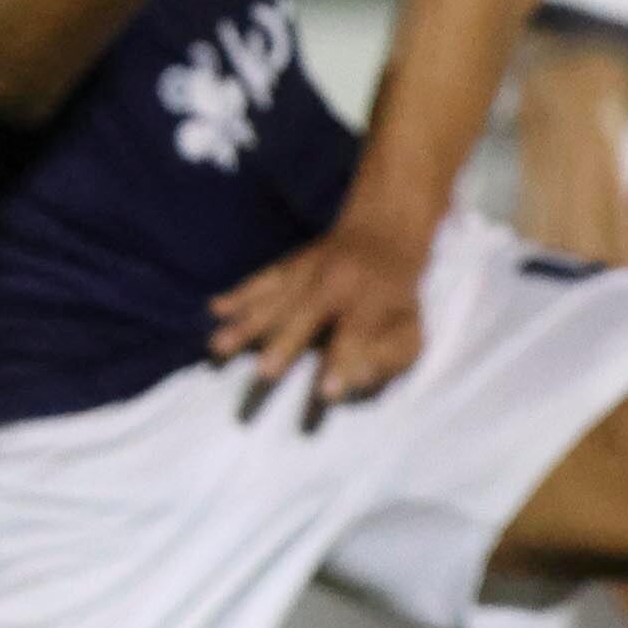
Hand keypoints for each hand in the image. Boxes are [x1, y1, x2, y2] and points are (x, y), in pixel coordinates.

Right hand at [207, 210, 432, 427]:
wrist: (380, 233)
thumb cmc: (396, 299)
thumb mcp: (411, 330)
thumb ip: (389, 358)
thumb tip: (357, 378)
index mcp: (370, 302)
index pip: (355, 336)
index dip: (341, 363)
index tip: (325, 393)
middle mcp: (335, 284)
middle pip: (306, 317)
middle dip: (285, 345)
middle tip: (264, 373)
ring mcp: (308, 271)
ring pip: (274, 300)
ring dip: (247, 325)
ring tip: (219, 347)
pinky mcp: (288, 264)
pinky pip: (261, 280)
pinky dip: (238, 294)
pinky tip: (216, 308)